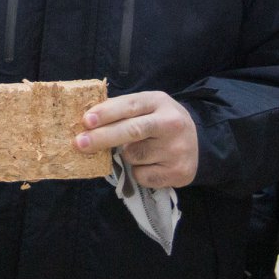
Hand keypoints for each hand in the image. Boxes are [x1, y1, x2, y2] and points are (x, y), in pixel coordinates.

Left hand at [75, 90, 197, 188]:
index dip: (107, 113)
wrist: (198, 143)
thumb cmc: (160, 122)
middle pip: (132, 131)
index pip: (130, 106)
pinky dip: (138, 172)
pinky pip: (141, 175)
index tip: (86, 121)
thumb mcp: (147, 107)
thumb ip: (122, 110)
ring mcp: (176, 149)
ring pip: (133, 156)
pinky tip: (150, 164)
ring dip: (126, 156)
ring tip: (140, 149)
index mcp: (159, 102)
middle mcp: (171, 124)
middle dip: (102, 137)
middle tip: (80, 143)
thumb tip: (88, 120)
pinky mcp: (177, 172)